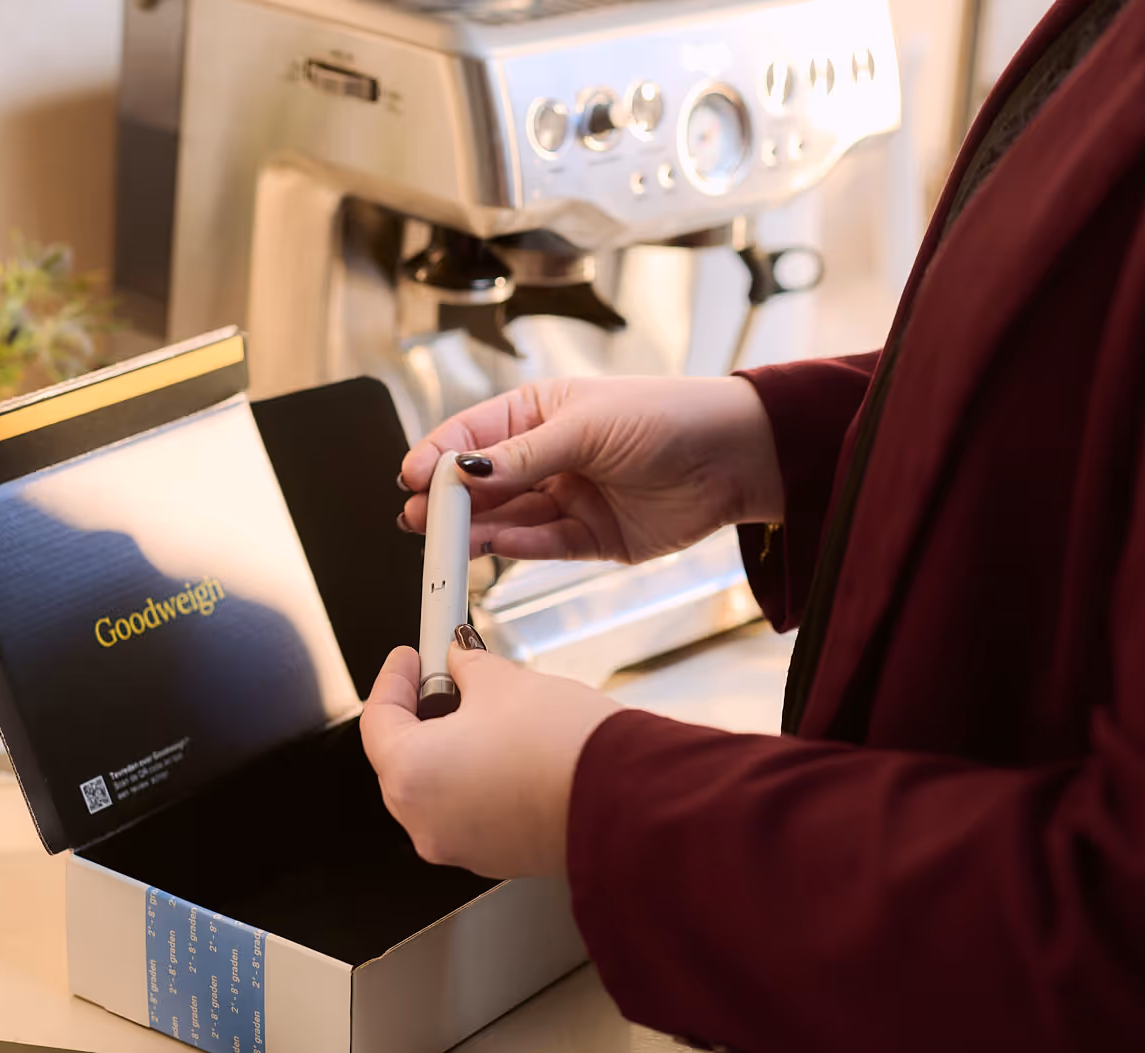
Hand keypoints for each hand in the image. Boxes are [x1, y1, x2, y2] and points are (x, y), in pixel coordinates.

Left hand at [360, 638, 622, 878]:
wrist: (622, 798)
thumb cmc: (563, 750)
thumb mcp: (503, 683)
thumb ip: (466, 667)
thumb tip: (458, 659)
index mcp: (410, 775)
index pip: (377, 718)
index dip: (394, 678)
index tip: (409, 656)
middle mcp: (423, 820)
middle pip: (402, 756)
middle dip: (423, 713)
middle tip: (446, 677)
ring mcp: (457, 844)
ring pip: (437, 786)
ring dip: (452, 747)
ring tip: (486, 712)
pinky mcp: (493, 856)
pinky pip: (469, 810)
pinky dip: (477, 780)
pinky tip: (508, 752)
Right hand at [397, 375, 780, 563]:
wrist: (734, 457)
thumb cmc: (668, 416)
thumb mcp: (585, 427)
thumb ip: (523, 455)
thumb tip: (464, 470)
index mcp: (541, 412)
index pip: (474, 434)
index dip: (440, 454)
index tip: (410, 475)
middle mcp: (550, 456)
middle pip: (485, 482)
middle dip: (449, 499)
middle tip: (416, 516)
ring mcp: (568, 498)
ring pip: (509, 518)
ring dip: (476, 528)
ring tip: (441, 538)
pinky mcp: (591, 538)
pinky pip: (543, 545)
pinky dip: (516, 548)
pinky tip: (490, 547)